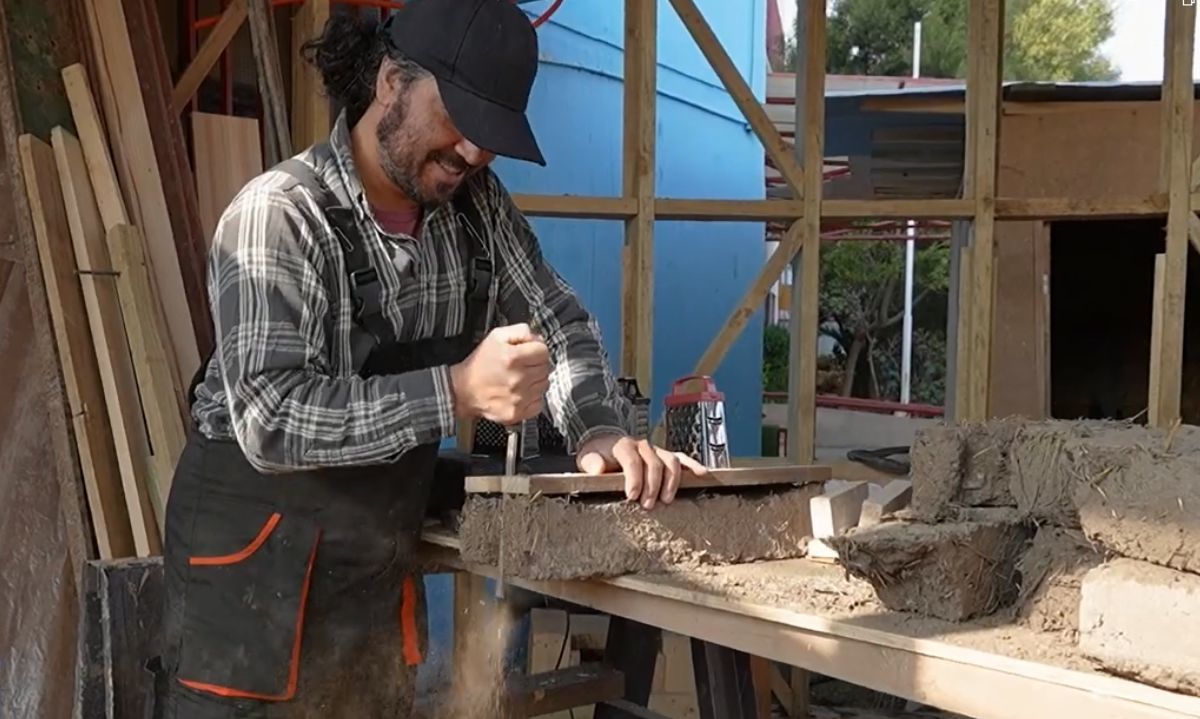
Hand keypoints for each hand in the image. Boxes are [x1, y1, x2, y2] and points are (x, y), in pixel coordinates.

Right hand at [449, 323, 549, 423]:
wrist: (462, 390)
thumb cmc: (479, 365)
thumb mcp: (496, 337)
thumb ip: (520, 331)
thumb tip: (538, 338)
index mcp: (512, 358)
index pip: (543, 351)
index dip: (537, 349)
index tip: (530, 352)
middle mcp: (517, 379)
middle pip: (546, 368)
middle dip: (536, 364)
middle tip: (523, 365)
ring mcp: (518, 398)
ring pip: (544, 385)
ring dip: (536, 381)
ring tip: (521, 379)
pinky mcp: (517, 412)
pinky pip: (539, 403)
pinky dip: (533, 398)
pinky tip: (521, 393)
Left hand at [576, 434, 707, 509]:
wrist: (605, 443)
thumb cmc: (597, 455)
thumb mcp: (587, 458)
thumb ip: (592, 463)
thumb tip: (599, 469)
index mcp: (623, 445)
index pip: (632, 460)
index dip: (634, 478)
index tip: (632, 496)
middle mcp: (642, 445)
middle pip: (654, 463)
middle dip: (653, 485)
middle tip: (648, 505)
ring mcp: (656, 450)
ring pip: (671, 461)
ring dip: (671, 482)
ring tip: (667, 500)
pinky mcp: (664, 456)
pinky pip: (681, 458)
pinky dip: (692, 465)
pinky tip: (701, 474)